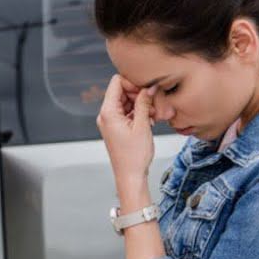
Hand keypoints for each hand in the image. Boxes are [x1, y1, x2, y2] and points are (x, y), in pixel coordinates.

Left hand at [97, 74, 155, 189]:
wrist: (130, 176)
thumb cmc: (134, 156)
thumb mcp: (142, 126)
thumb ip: (144, 103)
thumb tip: (149, 87)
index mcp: (108, 112)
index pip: (117, 82)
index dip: (133, 83)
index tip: (146, 92)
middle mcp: (106, 115)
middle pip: (122, 91)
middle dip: (138, 94)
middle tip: (153, 105)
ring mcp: (110, 121)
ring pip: (126, 102)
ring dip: (140, 104)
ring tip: (153, 115)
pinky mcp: (116, 127)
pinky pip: (127, 112)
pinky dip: (138, 113)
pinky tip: (149, 121)